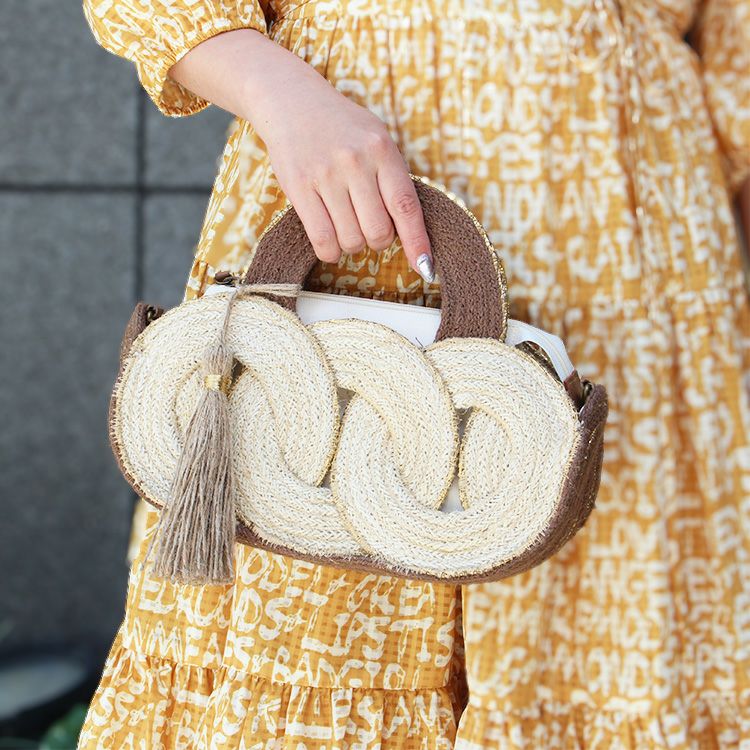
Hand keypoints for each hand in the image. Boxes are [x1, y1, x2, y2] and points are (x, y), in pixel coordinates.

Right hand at [168, 29, 433, 280]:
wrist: (291, 101)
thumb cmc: (341, 128)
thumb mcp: (376, 140)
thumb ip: (393, 178)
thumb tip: (409, 232)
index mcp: (382, 150)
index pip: (406, 206)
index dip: (417, 242)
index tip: (425, 267)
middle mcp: (355, 162)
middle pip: (379, 232)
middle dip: (378, 241)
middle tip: (369, 228)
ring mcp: (325, 175)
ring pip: (351, 240)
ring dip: (352, 245)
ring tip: (346, 225)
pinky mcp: (299, 188)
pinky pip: (322, 240)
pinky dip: (330, 251)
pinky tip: (331, 242)